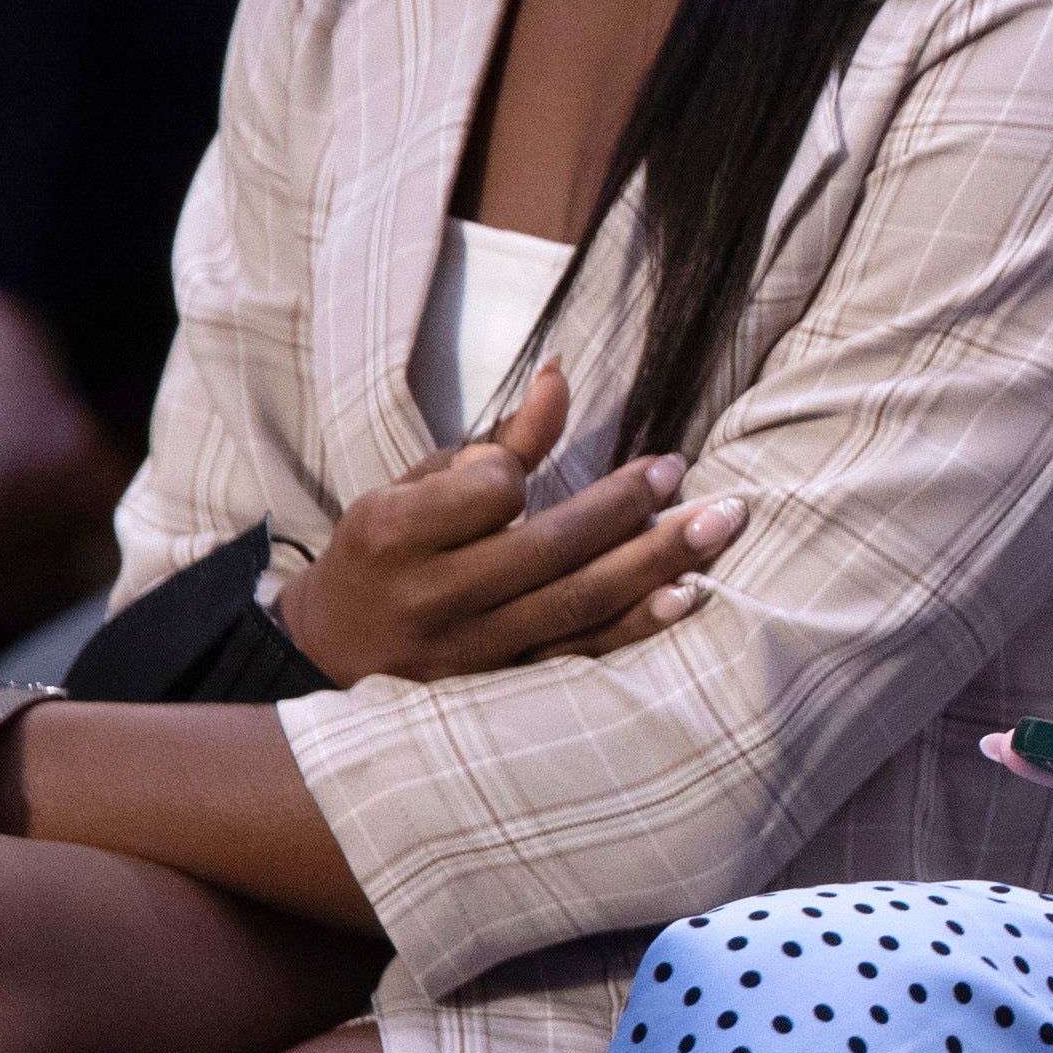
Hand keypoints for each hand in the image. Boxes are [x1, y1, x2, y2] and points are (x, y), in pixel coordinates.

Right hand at [273, 362, 736, 683]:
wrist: (334, 646)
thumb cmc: (386, 548)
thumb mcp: (420, 486)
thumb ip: (501, 440)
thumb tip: (562, 371)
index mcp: (394, 535)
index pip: (486, 494)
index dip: (512, 472)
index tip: (517, 467)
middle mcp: (432, 597)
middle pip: (549, 550)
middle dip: (627, 509)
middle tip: (678, 472)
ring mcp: (470, 649)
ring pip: (576, 604)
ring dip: (657, 563)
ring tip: (719, 524)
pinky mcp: (501, 682)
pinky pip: (581, 653)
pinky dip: (638, 624)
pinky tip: (689, 595)